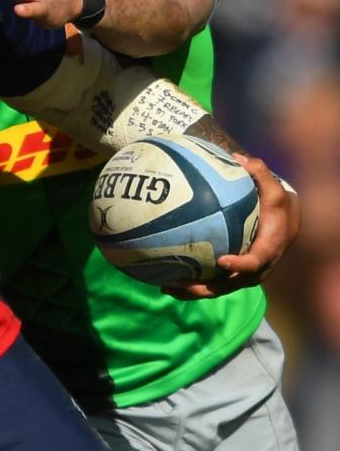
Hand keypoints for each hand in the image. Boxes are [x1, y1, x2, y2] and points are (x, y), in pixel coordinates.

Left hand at [166, 154, 300, 298]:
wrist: (284, 225)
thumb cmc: (276, 207)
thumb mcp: (274, 190)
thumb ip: (260, 174)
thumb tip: (240, 158)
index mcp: (268, 250)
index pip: (255, 261)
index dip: (240, 264)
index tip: (221, 260)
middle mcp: (256, 268)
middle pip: (231, 284)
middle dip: (207, 287)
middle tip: (182, 282)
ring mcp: (243, 275)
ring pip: (218, 288)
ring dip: (193, 291)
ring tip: (165, 287)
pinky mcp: (231, 275)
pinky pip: (211, 282)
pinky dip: (191, 283)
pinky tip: (165, 279)